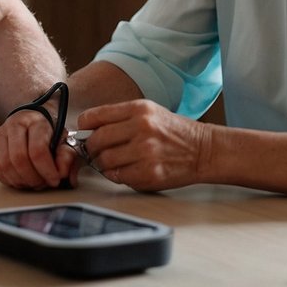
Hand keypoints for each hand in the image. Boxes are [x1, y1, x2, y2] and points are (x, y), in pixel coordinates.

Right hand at [0, 108, 80, 189]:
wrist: (32, 120)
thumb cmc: (50, 132)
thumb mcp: (64, 140)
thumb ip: (67, 156)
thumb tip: (62, 173)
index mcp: (35, 121)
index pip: (37, 149)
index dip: (47, 170)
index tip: (55, 180)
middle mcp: (14, 124)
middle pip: (18, 159)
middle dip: (33, 178)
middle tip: (44, 184)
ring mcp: (0, 134)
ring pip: (5, 166)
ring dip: (21, 181)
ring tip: (34, 182)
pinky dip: (11, 180)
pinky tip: (23, 180)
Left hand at [77, 99, 209, 191]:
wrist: (202, 149)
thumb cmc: (172, 131)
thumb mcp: (148, 112)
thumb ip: (119, 118)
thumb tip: (87, 129)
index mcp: (138, 109)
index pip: (94, 116)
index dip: (83, 126)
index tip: (83, 132)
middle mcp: (142, 128)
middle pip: (96, 140)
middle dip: (90, 148)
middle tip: (94, 151)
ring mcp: (146, 152)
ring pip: (105, 161)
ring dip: (103, 164)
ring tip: (112, 161)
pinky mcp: (150, 174)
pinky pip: (118, 177)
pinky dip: (117, 175)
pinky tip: (126, 170)